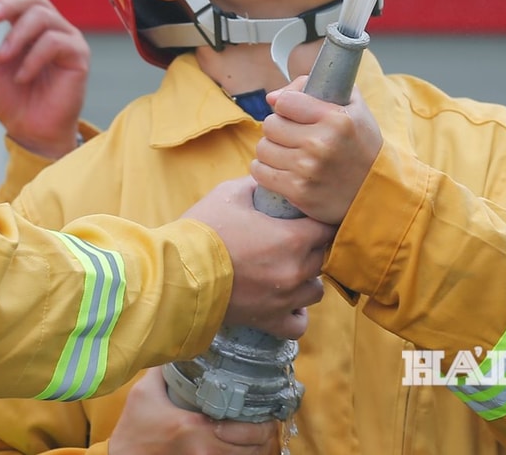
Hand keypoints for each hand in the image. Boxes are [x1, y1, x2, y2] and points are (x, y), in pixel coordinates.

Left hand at [0, 0, 89, 160]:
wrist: (28, 130)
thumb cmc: (9, 98)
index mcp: (27, 25)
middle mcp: (50, 27)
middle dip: (8, 3)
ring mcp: (66, 39)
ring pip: (43, 16)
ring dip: (16, 35)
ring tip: (1, 58)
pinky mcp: (78, 55)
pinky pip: (55, 42)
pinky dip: (33, 58)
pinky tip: (22, 76)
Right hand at [108, 367, 279, 453]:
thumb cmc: (133, 426)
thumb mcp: (144, 392)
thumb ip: (164, 369)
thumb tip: (179, 345)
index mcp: (195, 428)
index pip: (247, 432)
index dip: (263, 423)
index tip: (266, 410)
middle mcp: (205, 451)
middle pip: (253, 450)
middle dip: (263, 435)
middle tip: (265, 420)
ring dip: (255, 448)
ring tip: (256, 433)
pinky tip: (240, 446)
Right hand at [181, 177, 332, 339]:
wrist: (178, 271)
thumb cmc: (203, 230)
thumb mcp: (229, 194)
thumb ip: (255, 186)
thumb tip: (267, 182)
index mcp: (292, 238)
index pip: (327, 227)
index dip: (318, 220)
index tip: (305, 218)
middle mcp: (296, 270)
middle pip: (324, 257)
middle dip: (313, 247)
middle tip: (293, 240)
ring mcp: (286, 299)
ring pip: (317, 290)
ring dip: (307, 279)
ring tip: (288, 270)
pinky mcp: (270, 320)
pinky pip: (299, 324)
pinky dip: (297, 313)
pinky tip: (286, 302)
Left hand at [249, 79, 383, 226]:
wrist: (377, 191)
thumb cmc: (361, 144)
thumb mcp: (352, 106)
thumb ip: (312, 87)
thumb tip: (271, 98)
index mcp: (335, 119)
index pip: (284, 102)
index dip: (287, 107)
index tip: (296, 115)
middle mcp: (321, 144)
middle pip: (270, 125)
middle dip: (279, 130)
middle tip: (295, 138)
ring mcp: (308, 170)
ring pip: (263, 149)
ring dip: (273, 151)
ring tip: (291, 155)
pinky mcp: (299, 192)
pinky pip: (261, 173)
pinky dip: (267, 171)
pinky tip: (284, 171)